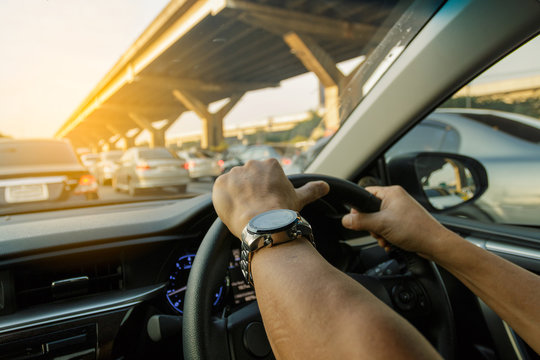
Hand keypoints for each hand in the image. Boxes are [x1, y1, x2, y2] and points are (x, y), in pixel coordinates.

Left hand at [212, 159, 328, 237]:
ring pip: (234, 184)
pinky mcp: (220, 183)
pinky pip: (220, 190)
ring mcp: (234, 173)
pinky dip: (224, 199)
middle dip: (250, 191)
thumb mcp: (299, 198)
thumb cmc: (283, 211)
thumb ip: (312, 189)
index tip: (267, 202)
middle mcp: (251, 164)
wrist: (264, 224)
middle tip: (256, 208)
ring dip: (237, 195)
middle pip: (248, 178)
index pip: (264, 176)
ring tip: (245, 211)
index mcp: (270, 164)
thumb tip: (326, 186)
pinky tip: (234, 209)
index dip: (265, 191)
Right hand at [342, 186, 449, 258]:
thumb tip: (346, 219)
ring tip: (385, 238)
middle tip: (377, 231)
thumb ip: (360, 221)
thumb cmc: (416, 229)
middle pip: (370, 210)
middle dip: (371, 225)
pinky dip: (386, 236)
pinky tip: (390, 242)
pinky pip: (386, 227)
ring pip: (378, 221)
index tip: (357, 219)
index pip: (366, 194)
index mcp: (391, 193)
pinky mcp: (403, 222)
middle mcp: (396, 199)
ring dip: (378, 233)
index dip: (359, 208)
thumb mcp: (381, 224)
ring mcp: (400, 211)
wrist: (435, 244)